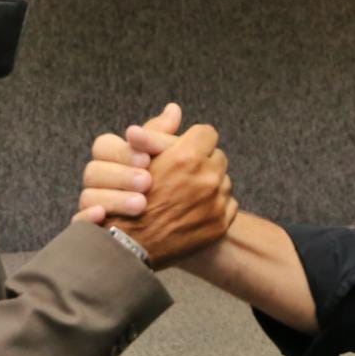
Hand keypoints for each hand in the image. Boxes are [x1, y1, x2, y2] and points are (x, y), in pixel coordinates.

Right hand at [74, 103, 182, 225]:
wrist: (165, 231)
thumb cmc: (164, 186)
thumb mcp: (167, 160)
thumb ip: (163, 138)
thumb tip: (173, 109)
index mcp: (112, 159)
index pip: (104, 146)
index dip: (123, 152)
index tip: (147, 159)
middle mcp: (99, 181)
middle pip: (93, 170)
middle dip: (122, 176)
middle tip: (148, 182)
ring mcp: (93, 205)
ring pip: (87, 196)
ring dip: (113, 198)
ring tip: (142, 204)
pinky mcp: (90, 232)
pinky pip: (78, 224)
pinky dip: (87, 219)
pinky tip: (102, 217)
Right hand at [112, 124, 236, 268]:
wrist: (129, 247)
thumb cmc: (126, 197)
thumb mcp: (136, 158)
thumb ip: (158, 131)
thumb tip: (175, 108)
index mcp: (187, 157)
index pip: (207, 133)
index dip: (193, 141)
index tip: (183, 151)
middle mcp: (207, 179)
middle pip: (217, 157)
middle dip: (202, 163)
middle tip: (183, 174)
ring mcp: (216, 203)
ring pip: (223, 181)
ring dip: (208, 184)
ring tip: (186, 195)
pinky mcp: (220, 224)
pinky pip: (228, 204)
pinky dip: (214, 206)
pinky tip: (192, 211)